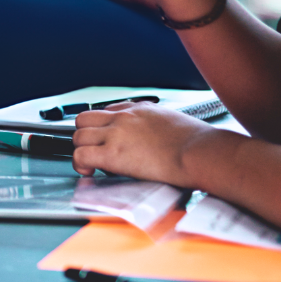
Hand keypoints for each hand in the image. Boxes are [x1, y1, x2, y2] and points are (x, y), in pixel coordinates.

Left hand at [71, 101, 221, 185]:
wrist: (202, 153)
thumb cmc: (201, 145)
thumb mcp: (179, 124)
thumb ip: (165, 129)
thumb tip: (170, 142)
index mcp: (142, 110)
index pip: (110, 110)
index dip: (105, 126)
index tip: (108, 137)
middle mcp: (124, 118)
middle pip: (85, 118)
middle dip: (86, 134)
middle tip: (94, 150)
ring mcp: (116, 134)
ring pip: (78, 135)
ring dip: (81, 149)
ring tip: (90, 163)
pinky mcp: (112, 154)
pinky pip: (81, 155)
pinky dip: (79, 163)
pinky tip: (87, 171)